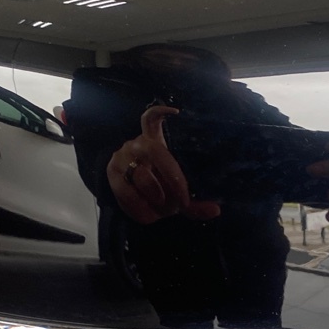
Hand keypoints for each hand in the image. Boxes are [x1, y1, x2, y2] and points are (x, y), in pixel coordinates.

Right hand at [106, 106, 221, 223]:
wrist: (129, 194)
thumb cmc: (158, 187)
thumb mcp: (177, 192)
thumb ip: (194, 203)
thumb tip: (216, 210)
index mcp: (154, 141)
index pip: (151, 118)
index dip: (160, 112)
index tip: (176, 113)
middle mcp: (137, 144)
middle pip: (155, 152)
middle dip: (170, 180)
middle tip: (179, 204)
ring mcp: (122, 157)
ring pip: (141, 176)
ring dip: (155, 199)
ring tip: (162, 211)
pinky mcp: (112, 174)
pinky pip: (127, 193)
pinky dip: (141, 210)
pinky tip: (149, 216)